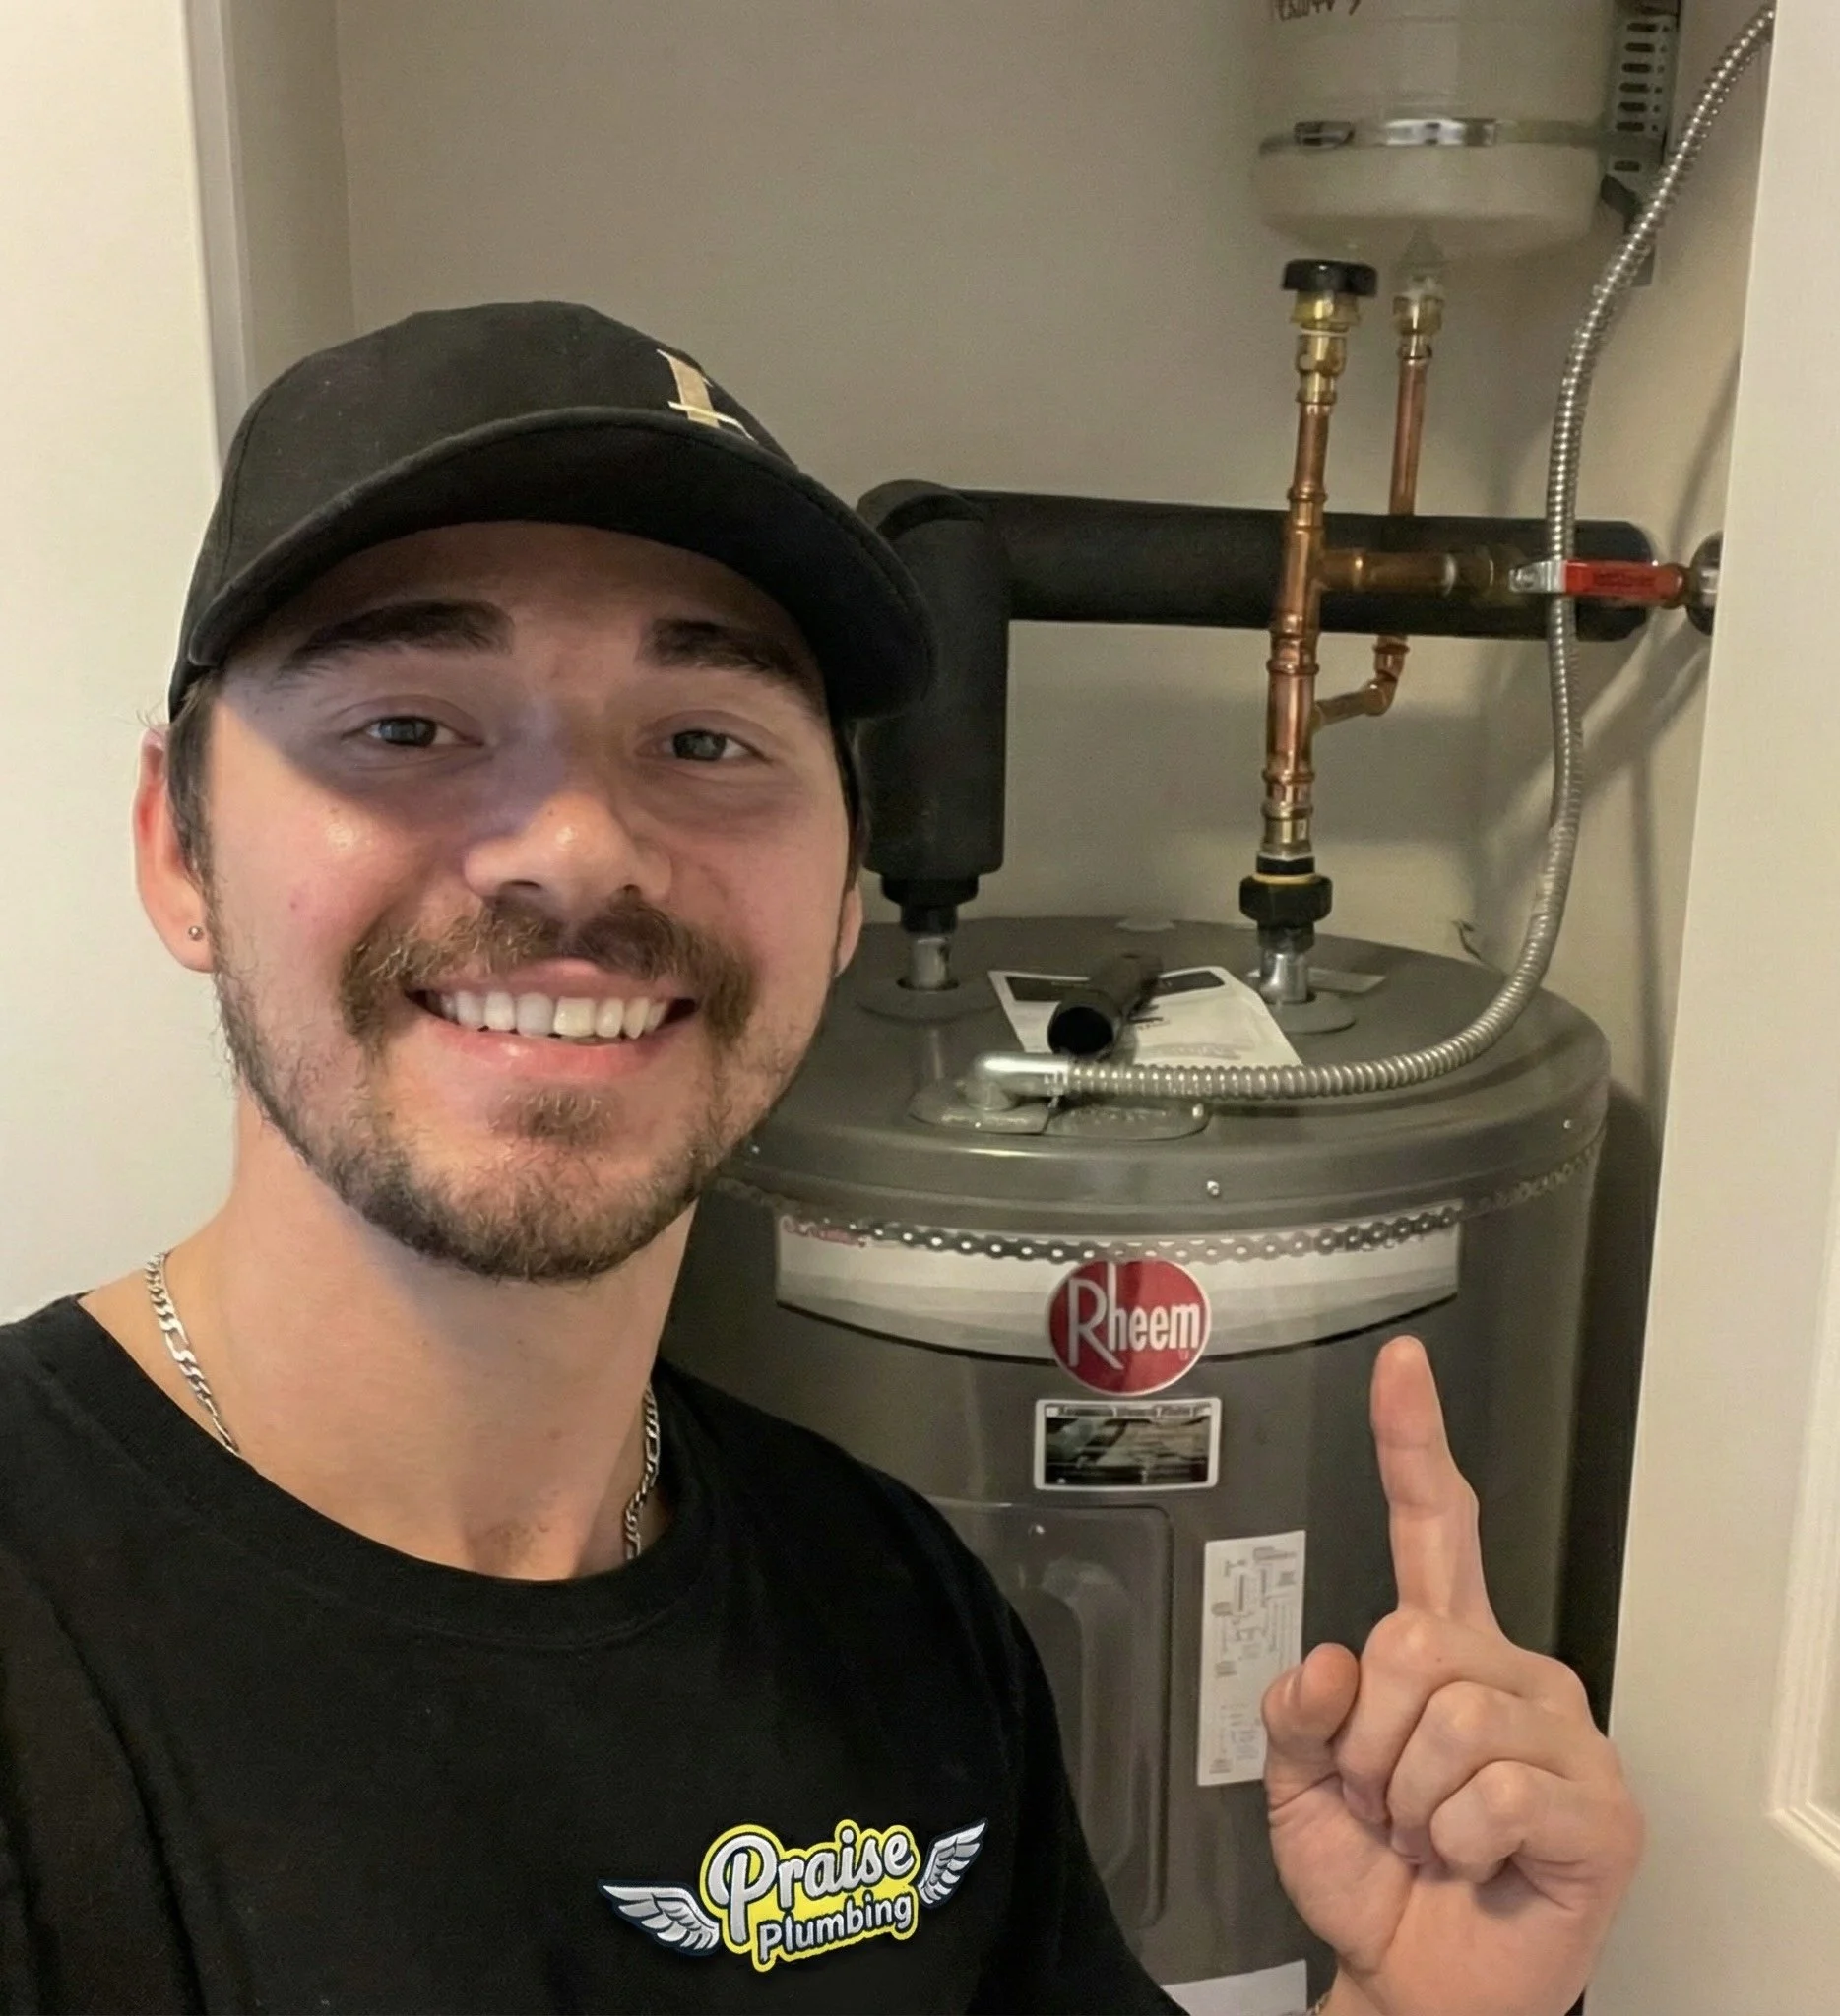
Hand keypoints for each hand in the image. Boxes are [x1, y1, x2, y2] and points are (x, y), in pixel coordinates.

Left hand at [1260, 1336, 1641, 2015]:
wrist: (1415, 1983)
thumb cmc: (1373, 1876)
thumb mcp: (1297, 1783)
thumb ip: (1296, 1710)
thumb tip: (1327, 1662)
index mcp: (1442, 1647)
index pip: (1434, 1525)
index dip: (1413, 1442)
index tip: (1399, 1364)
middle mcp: (1512, 1669)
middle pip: (1408, 1637)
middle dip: (1365, 1738)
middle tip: (1385, 1800)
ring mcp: (1564, 1733)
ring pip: (1446, 1718)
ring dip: (1406, 1798)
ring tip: (1429, 1835)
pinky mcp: (1601, 1806)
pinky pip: (1494, 1791)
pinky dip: (1455, 1840)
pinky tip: (1475, 1861)